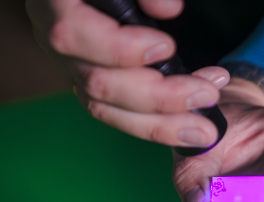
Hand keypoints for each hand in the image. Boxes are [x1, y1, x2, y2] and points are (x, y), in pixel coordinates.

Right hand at [26, 0, 228, 147]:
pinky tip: (189, 125)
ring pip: (105, 108)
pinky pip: (117, 115)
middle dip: (158, 97)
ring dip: (160, 122)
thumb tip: (169, 9)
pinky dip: (155, 124)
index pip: (72, 34)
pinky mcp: (90, 85)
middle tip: (207, 94)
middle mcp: (56, 41)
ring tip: (203, 127)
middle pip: (97, 84)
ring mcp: (72, 67)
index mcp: (55, 2)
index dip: (120, 48)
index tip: (166, 47)